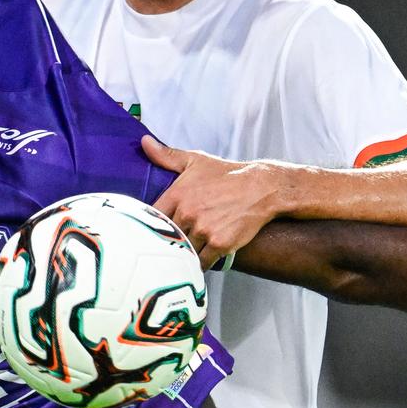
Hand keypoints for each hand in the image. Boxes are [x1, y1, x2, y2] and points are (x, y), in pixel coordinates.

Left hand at [143, 134, 285, 266]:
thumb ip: (167, 156)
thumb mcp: (195, 161)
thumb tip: (145, 143)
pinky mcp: (220, 244)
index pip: (151, 218)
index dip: (150, 225)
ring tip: (184, 254)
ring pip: (183, 251)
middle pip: (167, 237)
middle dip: (169, 241)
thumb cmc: (226, 175)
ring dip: (184, 253)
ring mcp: (203, 230)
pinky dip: (199, 264)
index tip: (152, 230)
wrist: (261, 188)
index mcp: (177, 195)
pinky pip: (201, 262)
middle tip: (169, 245)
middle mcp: (188, 213)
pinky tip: (198, 261)